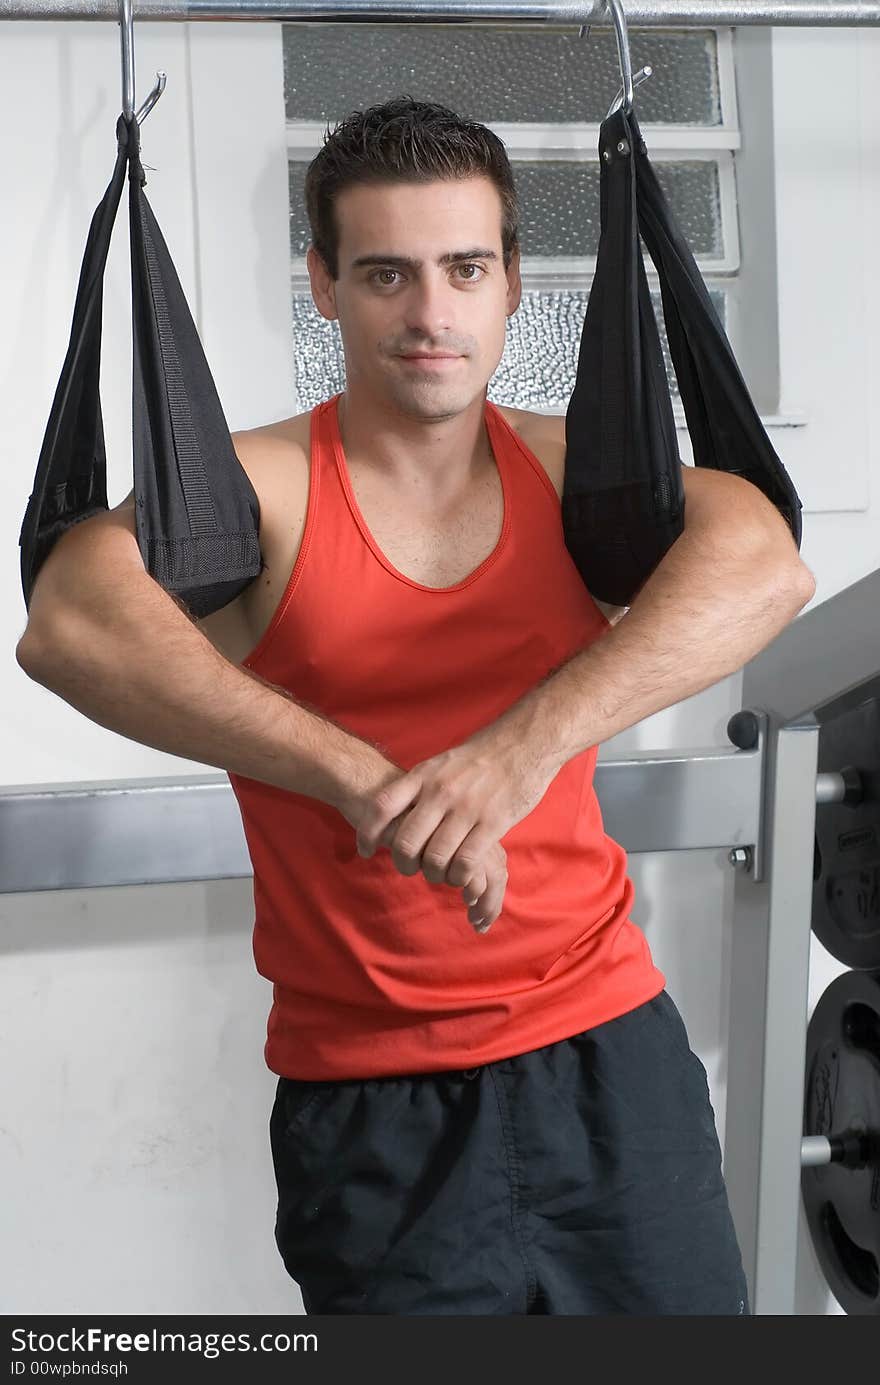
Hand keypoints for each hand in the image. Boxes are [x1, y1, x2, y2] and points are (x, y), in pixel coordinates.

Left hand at [352, 730, 558, 929]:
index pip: (383, 807)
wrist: (523, 742)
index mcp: (424, 775)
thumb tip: (397, 811)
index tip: (367, 850)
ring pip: (436, 858)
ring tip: (440, 874)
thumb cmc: (481, 757)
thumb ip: (420, 786)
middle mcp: (440, 792)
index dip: (368, 833)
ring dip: (435, 875)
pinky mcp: (493, 822)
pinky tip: (462, 876)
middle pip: (406, 842)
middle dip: (404, 864)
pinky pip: (466, 862)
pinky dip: (460, 876)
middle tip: (411, 869)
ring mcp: (467, 808)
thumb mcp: (441, 763)